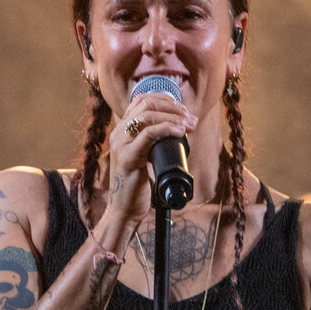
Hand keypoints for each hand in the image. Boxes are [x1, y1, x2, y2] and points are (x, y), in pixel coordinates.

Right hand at [106, 93, 196, 223]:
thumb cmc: (137, 186)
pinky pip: (148, 134)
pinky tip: (180, 131)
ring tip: (190, 124)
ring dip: (173, 116)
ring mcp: (121, 144)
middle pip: (146, 104)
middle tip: (191, 118)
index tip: (183, 110)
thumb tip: (179, 131)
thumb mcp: (146, 158)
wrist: (124, 210)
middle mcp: (119, 134)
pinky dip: (167, 129)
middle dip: (173, 107)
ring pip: (147, 115)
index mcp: (122, 131)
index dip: (165, 100)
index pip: (141, 101)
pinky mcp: (128, 157)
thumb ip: (154, 143)